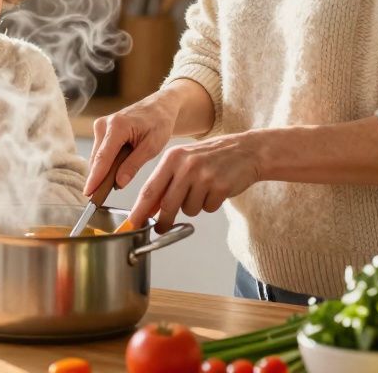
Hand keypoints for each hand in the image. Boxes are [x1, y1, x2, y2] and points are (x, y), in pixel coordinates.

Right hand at [84, 90, 180, 195]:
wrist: (159, 107)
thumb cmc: (158, 123)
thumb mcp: (152, 146)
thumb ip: (134, 164)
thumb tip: (119, 183)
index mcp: (118, 126)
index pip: (103, 157)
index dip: (95, 177)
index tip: (88, 193)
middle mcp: (104, 124)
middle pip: (98, 159)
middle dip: (100, 178)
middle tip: (104, 197)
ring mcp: (100, 126)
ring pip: (97, 157)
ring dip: (104, 170)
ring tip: (119, 179)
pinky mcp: (101, 130)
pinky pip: (100, 152)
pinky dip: (107, 163)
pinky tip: (117, 169)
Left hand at [125, 133, 261, 231]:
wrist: (246, 150)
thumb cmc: (210, 157)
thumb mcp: (183, 161)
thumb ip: (165, 182)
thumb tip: (147, 209)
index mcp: (172, 158)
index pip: (150, 189)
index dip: (139, 211)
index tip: (132, 224)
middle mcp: (186, 166)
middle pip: (167, 205)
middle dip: (163, 221)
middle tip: (161, 228)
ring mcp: (204, 176)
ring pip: (189, 209)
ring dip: (194, 206)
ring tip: (203, 190)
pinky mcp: (221, 186)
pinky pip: (208, 208)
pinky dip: (210, 204)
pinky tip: (216, 189)